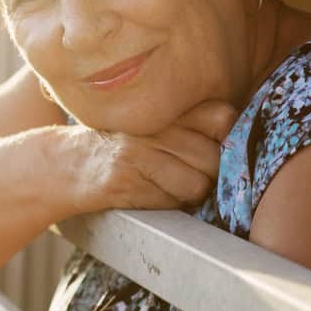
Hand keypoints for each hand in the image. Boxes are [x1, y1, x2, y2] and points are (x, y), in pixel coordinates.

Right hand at [66, 99, 238, 212]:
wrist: (70, 163)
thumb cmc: (123, 145)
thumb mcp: (156, 124)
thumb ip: (195, 124)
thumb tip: (240, 140)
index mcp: (166, 107)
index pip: (222, 115)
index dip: (228, 136)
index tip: (218, 146)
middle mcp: (154, 125)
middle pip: (215, 157)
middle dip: (209, 174)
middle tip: (189, 172)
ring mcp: (137, 151)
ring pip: (197, 184)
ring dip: (189, 193)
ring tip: (169, 184)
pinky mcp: (124, 178)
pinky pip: (169, 201)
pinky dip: (166, 203)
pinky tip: (148, 191)